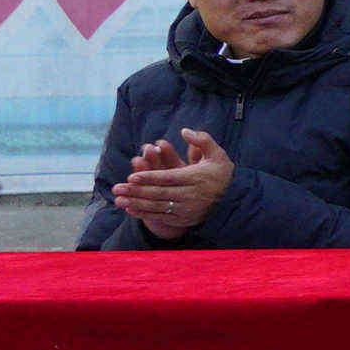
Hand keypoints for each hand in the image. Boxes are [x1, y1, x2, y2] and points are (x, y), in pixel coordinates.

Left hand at [109, 128, 230, 240]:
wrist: (234, 200)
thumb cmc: (222, 174)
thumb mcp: (217, 154)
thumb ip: (202, 140)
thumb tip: (184, 130)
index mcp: (196, 178)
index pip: (168, 177)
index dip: (149, 177)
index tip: (132, 176)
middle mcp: (190, 195)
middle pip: (159, 193)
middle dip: (136, 191)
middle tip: (116, 188)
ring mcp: (186, 209)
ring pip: (157, 206)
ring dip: (136, 204)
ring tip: (118, 200)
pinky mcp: (184, 219)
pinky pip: (161, 217)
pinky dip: (144, 214)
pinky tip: (131, 210)